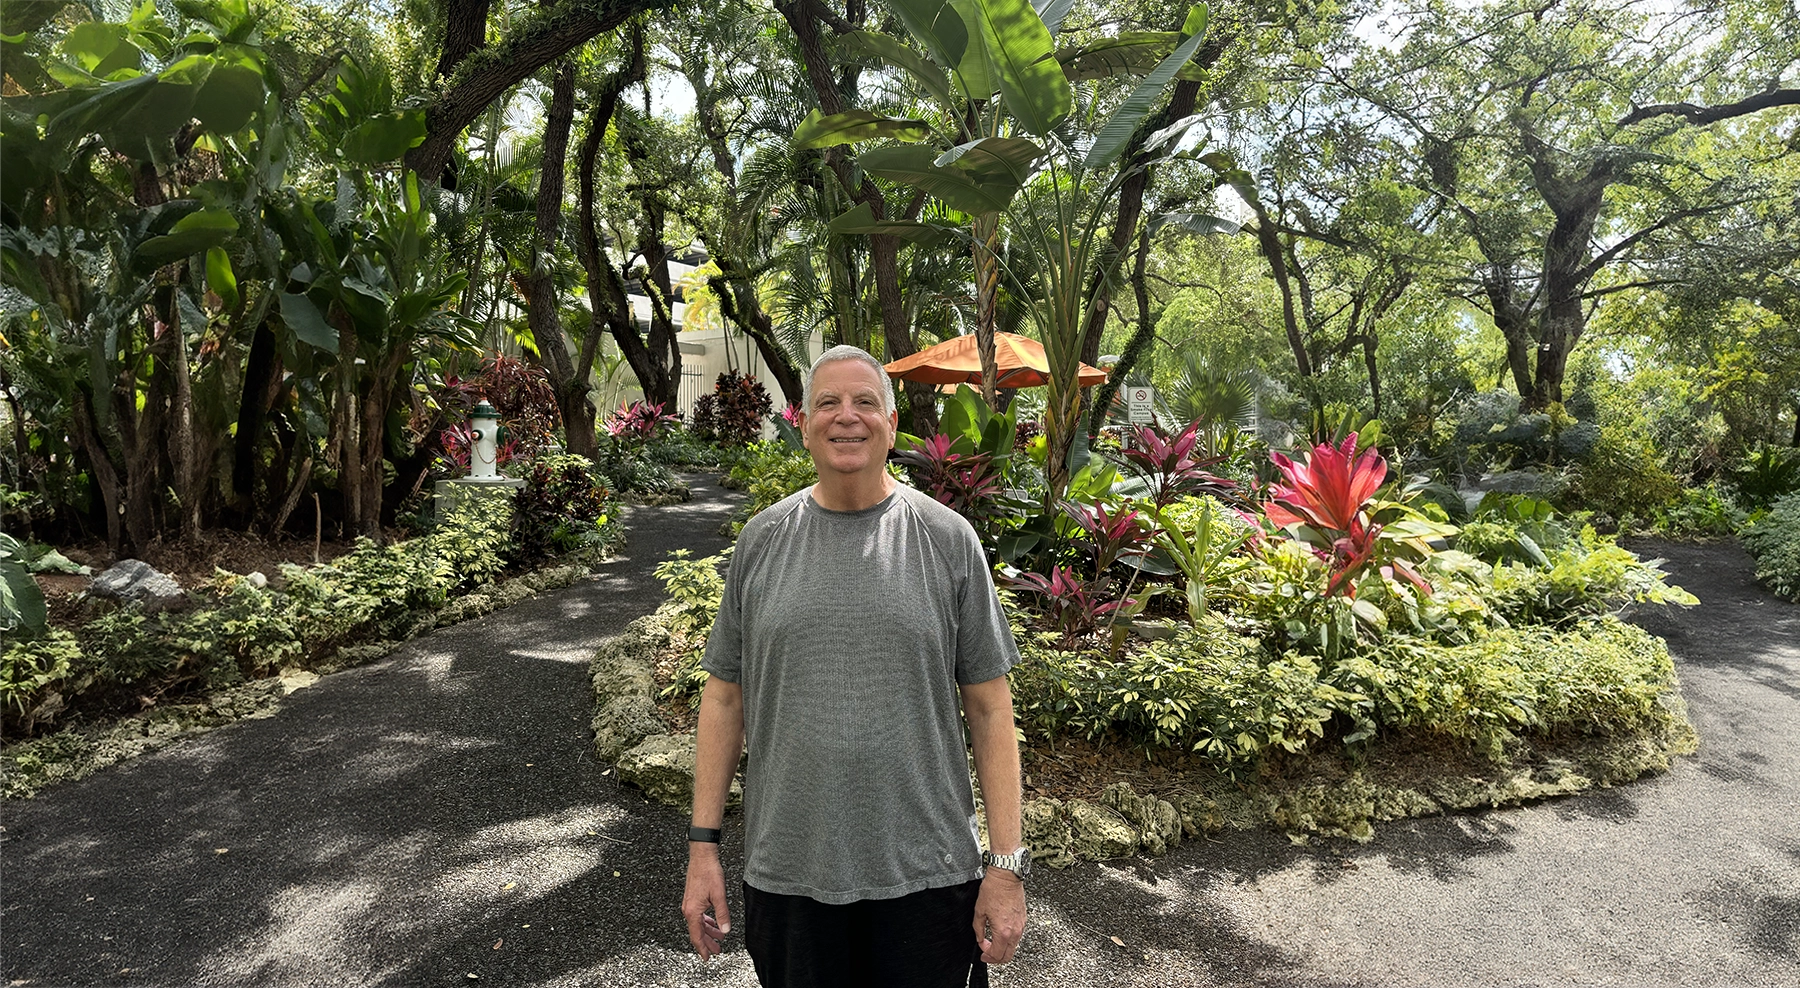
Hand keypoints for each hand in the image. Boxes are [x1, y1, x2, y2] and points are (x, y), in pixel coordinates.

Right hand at [682, 846, 730, 960]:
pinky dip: (706, 922)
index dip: (702, 948)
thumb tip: (725, 930)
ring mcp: (689, 904)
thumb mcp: (719, 896)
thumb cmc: (708, 872)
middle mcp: (688, 909)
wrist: (702, 856)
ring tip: (718, 938)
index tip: (707, 958)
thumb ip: (722, 914)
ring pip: (698, 924)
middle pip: (697, 932)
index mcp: (692, 911)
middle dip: (707, 942)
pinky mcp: (692, 898)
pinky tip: (713, 923)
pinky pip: (698, 916)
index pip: (696, 936)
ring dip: (708, 932)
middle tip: (716, 951)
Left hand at [972, 869, 1025, 963]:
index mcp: (1003, 931)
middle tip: (987, 954)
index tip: (982, 954)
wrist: (1006, 877)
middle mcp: (1014, 931)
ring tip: (992, 942)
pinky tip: (1000, 933)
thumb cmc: (994, 890)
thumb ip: (978, 929)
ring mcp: (1021, 925)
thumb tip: (980, 938)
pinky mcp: (1023, 919)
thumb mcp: (979, 911)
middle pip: (1008, 956)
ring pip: (1013, 947)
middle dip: (996, 958)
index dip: (987, 957)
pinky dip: (1008, 940)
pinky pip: (1017, 936)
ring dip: (1003, 948)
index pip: (996, 954)